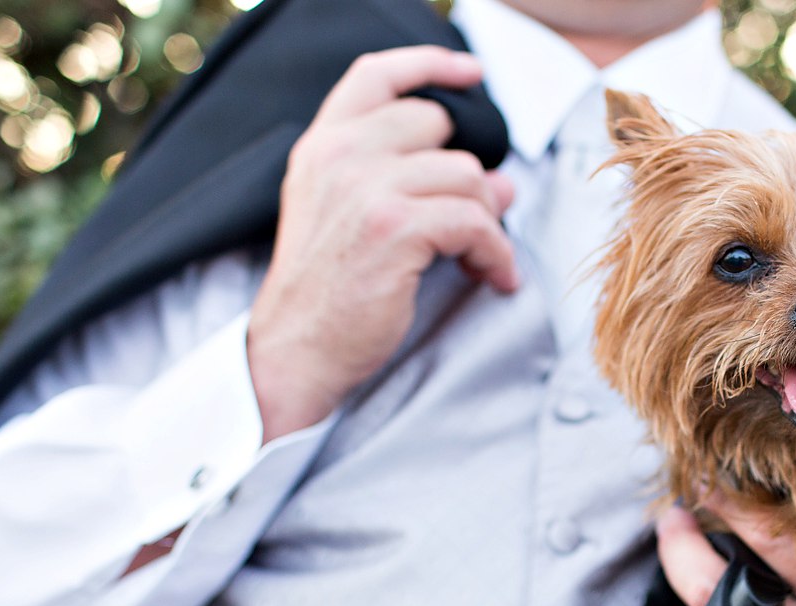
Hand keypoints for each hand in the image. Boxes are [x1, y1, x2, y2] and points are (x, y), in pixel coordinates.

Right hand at [248, 46, 518, 441]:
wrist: (296, 350)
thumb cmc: (325, 292)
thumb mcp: (344, 216)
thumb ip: (403, 180)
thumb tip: (499, 179)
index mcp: (323, 145)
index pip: (377, 75)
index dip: (430, 65)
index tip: (473, 74)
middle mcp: (341, 155)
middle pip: (439, 126)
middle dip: (469, 176)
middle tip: (476, 222)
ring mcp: (367, 188)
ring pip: (467, 176)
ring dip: (488, 221)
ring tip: (483, 258)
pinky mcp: (396, 228)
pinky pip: (476, 223)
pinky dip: (496, 253)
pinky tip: (494, 277)